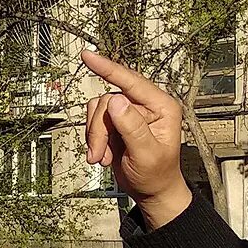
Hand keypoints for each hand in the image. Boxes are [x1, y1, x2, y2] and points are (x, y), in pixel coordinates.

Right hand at [80, 51, 193, 227]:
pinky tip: (102, 155)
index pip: (131, 82)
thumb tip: (115, 100)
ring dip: (95, 136)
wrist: (151, 191)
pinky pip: (94, 120)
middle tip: (98, 153)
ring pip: (97, 110)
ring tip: (101, 157)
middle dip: (98, 129)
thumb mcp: (146, 153)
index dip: (108, 68)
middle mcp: (145, 105)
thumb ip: (132, 127)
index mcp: (160, 106)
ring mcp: (129, 113)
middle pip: (108, 101)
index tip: (87, 56)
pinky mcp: (116, 122)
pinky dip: (93, 139)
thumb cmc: (156, 175)